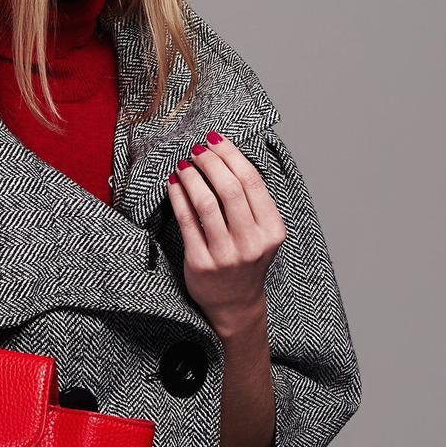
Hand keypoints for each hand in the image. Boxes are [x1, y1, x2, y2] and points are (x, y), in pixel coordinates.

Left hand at [167, 132, 282, 340]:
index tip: (216, 141)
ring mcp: (226, 255)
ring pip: (206, 203)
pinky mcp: (201, 263)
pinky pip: (186, 221)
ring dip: (192, 177)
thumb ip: (251, 202)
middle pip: (230, 189)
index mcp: (272, 230)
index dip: (232, 156)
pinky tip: (173, 184)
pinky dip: (178, 197)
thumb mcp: (262, 233)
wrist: (235, 305)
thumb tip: (226, 156)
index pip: (252, 182)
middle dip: (210, 162)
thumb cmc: (246, 260)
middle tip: (197, 150)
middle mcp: (252, 243)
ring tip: (183, 165)